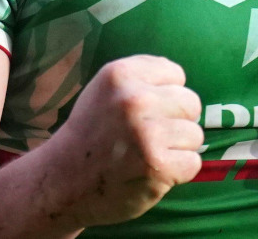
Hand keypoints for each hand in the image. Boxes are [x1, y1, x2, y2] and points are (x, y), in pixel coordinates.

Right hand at [38, 55, 202, 228]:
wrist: (62, 182)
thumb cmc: (92, 133)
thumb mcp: (107, 89)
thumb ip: (143, 78)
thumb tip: (183, 84)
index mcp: (121, 75)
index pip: (177, 75)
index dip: (165, 95)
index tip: (144, 112)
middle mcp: (134, 100)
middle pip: (191, 103)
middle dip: (175, 121)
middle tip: (146, 137)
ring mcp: (146, 134)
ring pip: (195, 135)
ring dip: (176, 149)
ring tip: (146, 154)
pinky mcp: (157, 166)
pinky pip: (193, 162)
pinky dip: (177, 172)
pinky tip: (150, 172)